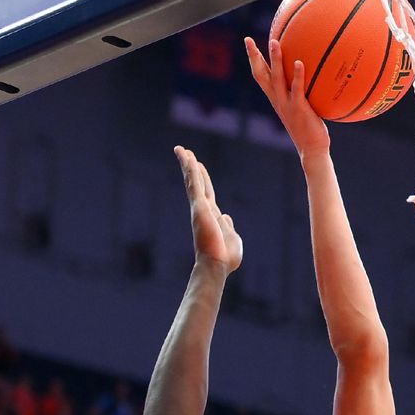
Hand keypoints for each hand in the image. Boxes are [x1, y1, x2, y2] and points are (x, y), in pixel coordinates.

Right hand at [175, 146, 241, 275]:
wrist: (217, 265)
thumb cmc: (225, 258)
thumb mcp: (233, 239)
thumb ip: (229, 227)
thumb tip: (226, 216)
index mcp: (211, 216)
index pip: (206, 193)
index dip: (202, 179)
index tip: (197, 166)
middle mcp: (203, 210)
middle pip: (196, 183)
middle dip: (190, 167)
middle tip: (183, 153)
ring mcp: (199, 208)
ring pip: (193, 181)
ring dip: (187, 164)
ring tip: (181, 149)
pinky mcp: (199, 207)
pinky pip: (194, 184)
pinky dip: (191, 171)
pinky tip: (188, 158)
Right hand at [244, 37, 329, 160]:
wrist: (312, 150)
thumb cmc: (310, 130)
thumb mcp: (303, 108)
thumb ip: (303, 94)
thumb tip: (313, 77)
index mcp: (276, 99)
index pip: (260, 76)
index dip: (253, 60)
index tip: (249, 43)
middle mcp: (278, 101)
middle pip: (261, 75)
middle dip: (253, 57)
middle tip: (248, 39)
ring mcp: (287, 105)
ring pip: (276, 79)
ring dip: (274, 60)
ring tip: (274, 42)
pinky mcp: (299, 109)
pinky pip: (297, 89)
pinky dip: (297, 76)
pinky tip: (299, 62)